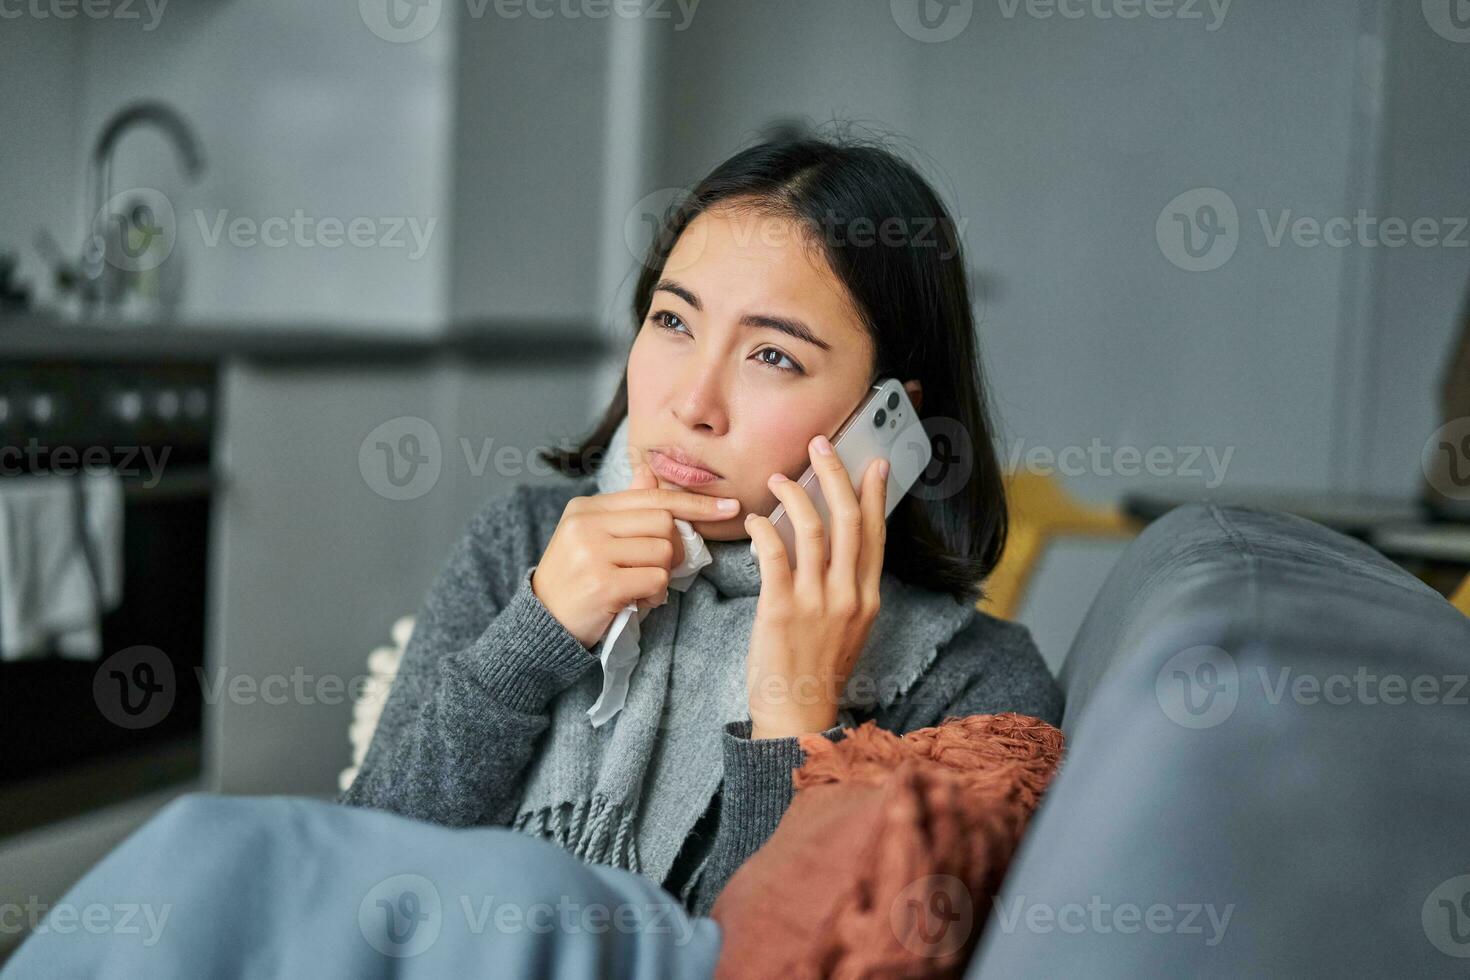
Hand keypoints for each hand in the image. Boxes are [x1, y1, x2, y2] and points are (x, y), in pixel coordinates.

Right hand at [531, 461, 741, 648]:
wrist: (543, 624)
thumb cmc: (576, 580)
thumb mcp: (593, 537)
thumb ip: (625, 507)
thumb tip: (648, 471)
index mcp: (587, 508)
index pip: (653, 496)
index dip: (695, 503)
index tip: (729, 507)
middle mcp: (587, 524)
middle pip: (664, 522)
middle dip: (675, 548)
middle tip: (659, 569)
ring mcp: (592, 553)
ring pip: (663, 551)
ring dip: (663, 576)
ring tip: (641, 588)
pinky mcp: (602, 583)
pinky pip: (655, 579)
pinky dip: (655, 594)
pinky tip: (637, 601)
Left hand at [742, 434, 888, 738]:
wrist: (797, 712)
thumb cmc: (817, 668)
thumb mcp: (848, 627)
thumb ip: (847, 587)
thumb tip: (838, 547)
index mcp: (867, 598)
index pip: (875, 534)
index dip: (874, 494)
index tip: (873, 463)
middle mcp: (848, 596)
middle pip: (848, 521)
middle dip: (835, 475)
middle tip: (820, 446)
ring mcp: (816, 603)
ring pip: (812, 531)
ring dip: (795, 495)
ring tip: (779, 479)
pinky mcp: (781, 610)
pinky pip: (775, 556)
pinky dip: (765, 529)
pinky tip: (755, 519)